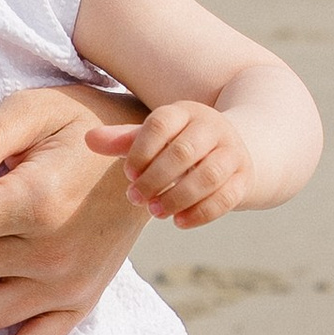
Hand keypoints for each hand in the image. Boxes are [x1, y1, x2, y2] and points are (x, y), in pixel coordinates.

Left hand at [89, 99, 254, 230]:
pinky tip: (179, 223)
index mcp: (184, 112)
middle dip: (156, 179)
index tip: (128, 175)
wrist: (229, 150)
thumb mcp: (152, 138)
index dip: (141, 152)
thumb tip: (89, 139)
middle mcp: (212, 127)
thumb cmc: (178, 145)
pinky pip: (227, 197)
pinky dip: (202, 213)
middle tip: (136, 198)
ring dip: (178, 197)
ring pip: (209, 176)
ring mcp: (232, 152)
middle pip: (184, 152)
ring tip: (155, 212)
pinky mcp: (244, 178)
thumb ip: (122, 140)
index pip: (160, 125)